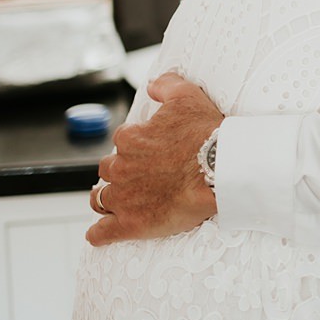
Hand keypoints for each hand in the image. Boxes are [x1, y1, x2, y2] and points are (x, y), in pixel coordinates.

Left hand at [86, 73, 221, 245]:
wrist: (221, 171)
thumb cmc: (206, 135)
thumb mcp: (187, 96)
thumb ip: (166, 85)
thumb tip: (153, 85)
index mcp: (130, 139)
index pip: (123, 140)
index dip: (136, 145)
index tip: (149, 150)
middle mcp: (121, 167)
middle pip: (110, 170)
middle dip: (120, 171)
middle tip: (138, 175)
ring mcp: (124, 197)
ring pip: (101, 199)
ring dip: (106, 199)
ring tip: (113, 202)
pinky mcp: (131, 224)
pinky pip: (103, 232)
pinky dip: (99, 234)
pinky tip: (98, 235)